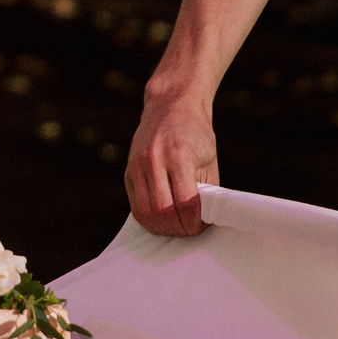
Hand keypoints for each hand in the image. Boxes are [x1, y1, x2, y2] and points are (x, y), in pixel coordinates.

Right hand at [126, 86, 218, 237]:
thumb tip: (204, 221)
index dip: (194, 223)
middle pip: (163, 211)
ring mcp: (138, 165)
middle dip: (178, 229)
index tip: (200, 227)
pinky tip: (160, 220)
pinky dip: (147, 218)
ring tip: (174, 229)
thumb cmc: (196, 134)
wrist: (171, 106)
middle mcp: (154, 160)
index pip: (186, 203)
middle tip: (188, 232)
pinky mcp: (129, 170)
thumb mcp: (208, 159)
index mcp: (179, 156)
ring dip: (161, 228)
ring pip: (145, 212)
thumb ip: (206, 190)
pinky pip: (135, 205)